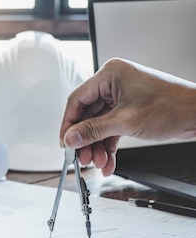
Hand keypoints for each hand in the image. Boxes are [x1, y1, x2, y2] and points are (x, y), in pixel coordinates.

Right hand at [60, 58, 195, 175]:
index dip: (68, 124)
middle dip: (86, 141)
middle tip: (82, 158)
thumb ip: (93, 130)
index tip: (66, 143)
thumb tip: (70, 138)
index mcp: (110, 75)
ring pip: (98, 125)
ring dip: (97, 146)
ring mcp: (120, 96)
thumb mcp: (125, 121)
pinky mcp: (128, 109)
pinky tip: (108, 160)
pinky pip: (110, 128)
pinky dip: (108, 145)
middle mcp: (113, 83)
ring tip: (98, 162)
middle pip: (87, 116)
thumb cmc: (172, 107)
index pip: (77, 100)